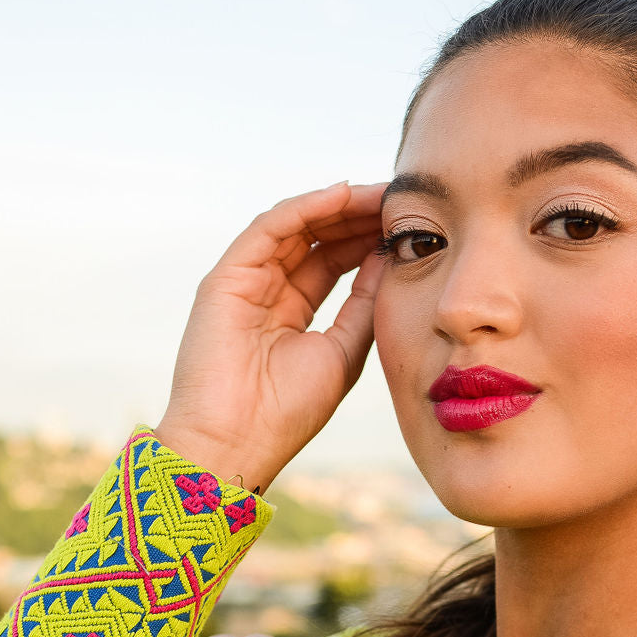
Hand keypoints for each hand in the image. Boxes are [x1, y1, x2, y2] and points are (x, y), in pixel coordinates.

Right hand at [154, 180, 387, 491]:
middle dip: (360, 216)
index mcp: (294, 314)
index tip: (410, 224)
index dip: (370, 240)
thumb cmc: (287, 412)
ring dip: (340, 206)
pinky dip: (305, 208)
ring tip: (382, 193)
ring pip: (297, 226)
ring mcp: (245, 282)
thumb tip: (390, 260)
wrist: (236, 443)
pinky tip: (342, 195)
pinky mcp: (226, 278)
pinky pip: (270, 229)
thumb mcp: (343, 352)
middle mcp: (267, 291)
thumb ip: (363, 305)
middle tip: (402, 198)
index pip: (335, 262)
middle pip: (318, 238)